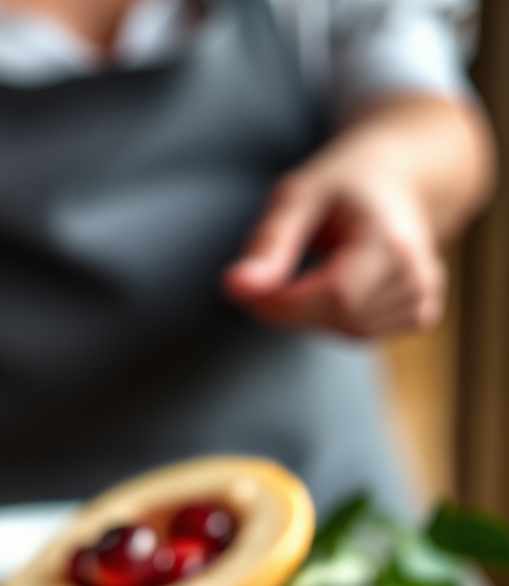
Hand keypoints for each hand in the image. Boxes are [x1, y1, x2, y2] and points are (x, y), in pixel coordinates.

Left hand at [222, 163, 445, 338]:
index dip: (281, 302)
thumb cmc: (345, 183)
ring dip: (311, 310)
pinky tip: (337, 283)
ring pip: (344, 331)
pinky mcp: (418, 314)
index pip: (335, 296)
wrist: (398, 180)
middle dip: (290, 305)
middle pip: (337, 317)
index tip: (245, 288)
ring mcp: (421, 298)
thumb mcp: (298, 195)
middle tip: (271, 274)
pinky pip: (357, 334)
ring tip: (312, 268)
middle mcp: (416, 275)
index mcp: (393, 240)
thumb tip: (237, 286)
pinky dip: (334, 316)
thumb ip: (269, 241)